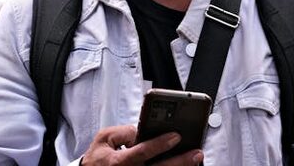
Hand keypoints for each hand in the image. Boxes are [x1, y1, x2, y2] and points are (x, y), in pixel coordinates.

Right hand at [81, 124, 202, 164]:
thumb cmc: (97, 158)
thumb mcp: (104, 138)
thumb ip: (123, 132)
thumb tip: (142, 132)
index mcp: (117, 162)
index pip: (142, 152)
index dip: (159, 144)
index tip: (176, 136)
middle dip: (179, 162)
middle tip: (196, 153)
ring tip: (195, 160)